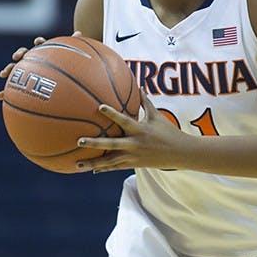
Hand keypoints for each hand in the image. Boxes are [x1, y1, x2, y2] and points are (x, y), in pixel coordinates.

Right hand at [0, 31, 80, 99]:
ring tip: (3, 74)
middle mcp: (33, 60)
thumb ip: (73, 46)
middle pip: (24, 54)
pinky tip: (0, 97)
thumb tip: (80, 32)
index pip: (41, 44)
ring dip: (8, 70)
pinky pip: (13, 88)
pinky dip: (6, 92)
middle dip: (19, 54)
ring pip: (15, 69)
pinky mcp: (21, 84)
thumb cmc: (65, 68)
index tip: (39, 41)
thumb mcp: (70, 58)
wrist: (57, 79)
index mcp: (45, 53)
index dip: (39, 42)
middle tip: (17, 57)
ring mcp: (26, 71)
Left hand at [73, 90, 187, 171]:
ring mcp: (133, 156)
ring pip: (110, 161)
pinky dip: (103, 168)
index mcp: (140, 130)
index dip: (112, 113)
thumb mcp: (157, 116)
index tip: (99, 107)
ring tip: (77, 164)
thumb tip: (140, 86)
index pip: (124, 120)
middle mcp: (134, 144)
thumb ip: (145, 102)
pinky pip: (115, 167)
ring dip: (93, 162)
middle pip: (112, 144)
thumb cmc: (168, 131)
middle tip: (79, 141)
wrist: (179, 153)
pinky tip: (91, 169)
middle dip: (95, 143)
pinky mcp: (134, 165)